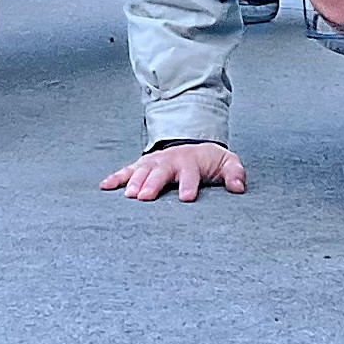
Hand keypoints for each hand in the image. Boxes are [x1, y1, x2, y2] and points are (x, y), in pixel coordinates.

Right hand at [100, 141, 247, 201]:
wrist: (193, 145)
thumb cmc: (210, 161)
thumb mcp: (227, 163)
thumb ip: (234, 174)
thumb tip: (238, 188)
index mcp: (191, 162)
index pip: (190, 174)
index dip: (188, 185)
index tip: (186, 198)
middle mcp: (169, 161)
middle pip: (160, 172)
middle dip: (152, 184)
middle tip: (144, 197)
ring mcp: (154, 162)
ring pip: (141, 171)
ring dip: (133, 181)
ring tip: (128, 195)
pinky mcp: (142, 165)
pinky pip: (126, 170)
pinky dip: (115, 177)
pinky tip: (104, 187)